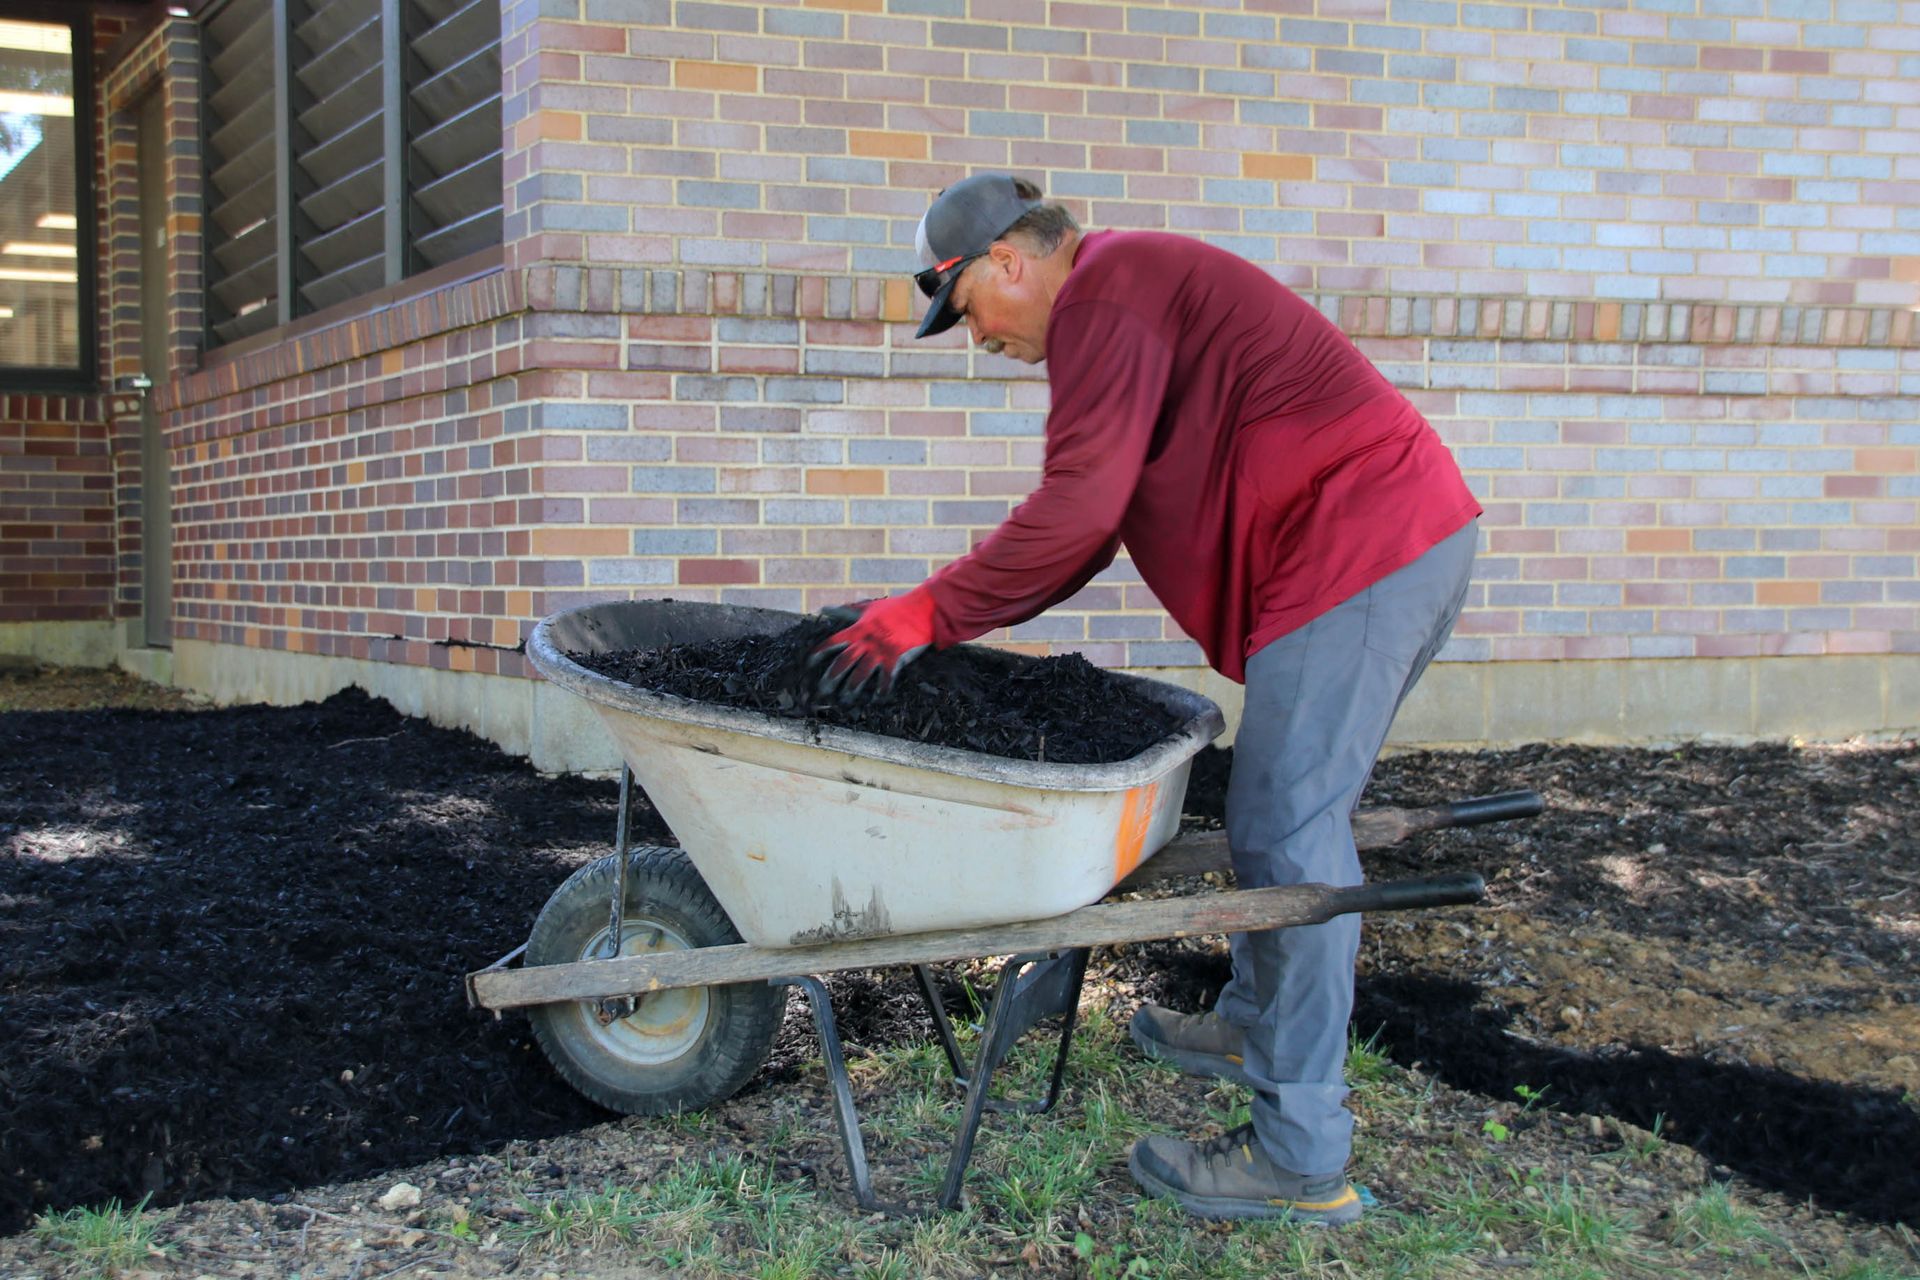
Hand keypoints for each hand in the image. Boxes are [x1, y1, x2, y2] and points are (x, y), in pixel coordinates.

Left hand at [810, 588, 937, 701]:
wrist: (920, 610)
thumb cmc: (894, 608)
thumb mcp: (868, 607)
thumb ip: (846, 610)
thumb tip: (824, 609)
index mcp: (858, 628)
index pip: (833, 642)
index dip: (819, 652)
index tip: (809, 663)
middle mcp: (866, 641)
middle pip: (844, 661)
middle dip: (831, 677)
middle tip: (822, 690)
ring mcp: (880, 650)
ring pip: (861, 672)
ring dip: (852, 688)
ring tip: (844, 699)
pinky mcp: (896, 657)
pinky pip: (886, 677)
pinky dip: (881, 690)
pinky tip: (876, 699)